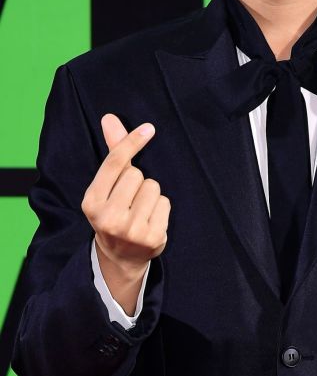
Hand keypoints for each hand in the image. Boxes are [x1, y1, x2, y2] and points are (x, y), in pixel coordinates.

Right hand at [81, 114, 170, 284]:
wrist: (120, 257)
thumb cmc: (114, 211)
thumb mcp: (106, 186)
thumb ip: (113, 152)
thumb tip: (109, 118)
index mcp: (92, 202)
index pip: (115, 163)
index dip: (132, 142)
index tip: (148, 128)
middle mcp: (108, 218)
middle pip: (137, 174)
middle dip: (138, 181)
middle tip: (129, 200)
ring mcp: (130, 230)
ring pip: (153, 187)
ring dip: (151, 194)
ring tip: (140, 210)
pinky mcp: (151, 238)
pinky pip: (165, 202)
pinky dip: (161, 207)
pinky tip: (150, 220)